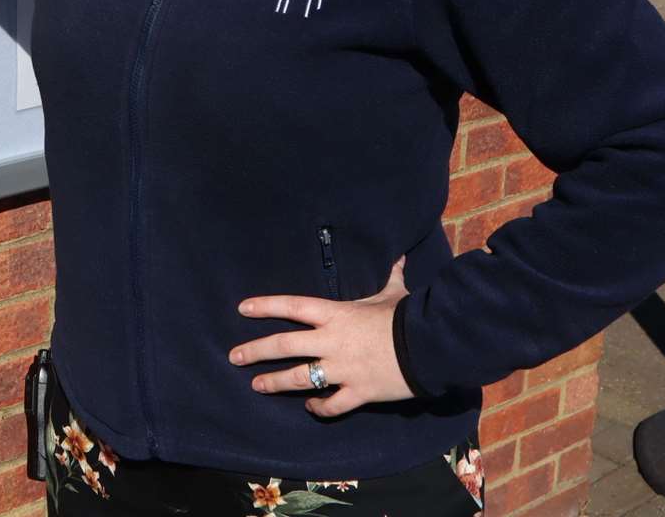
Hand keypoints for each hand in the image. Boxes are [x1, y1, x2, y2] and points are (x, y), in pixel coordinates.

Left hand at [229, 258, 413, 417]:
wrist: (430, 347)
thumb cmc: (408, 316)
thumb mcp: (394, 294)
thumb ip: (390, 277)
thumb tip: (398, 257)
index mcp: (335, 315)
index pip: (292, 306)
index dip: (265, 306)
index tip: (242, 309)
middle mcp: (331, 342)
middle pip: (284, 345)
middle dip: (256, 351)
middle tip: (234, 357)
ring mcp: (342, 369)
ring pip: (299, 378)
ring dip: (275, 382)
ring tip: (257, 385)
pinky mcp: (357, 392)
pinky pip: (332, 404)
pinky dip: (320, 407)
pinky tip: (310, 407)